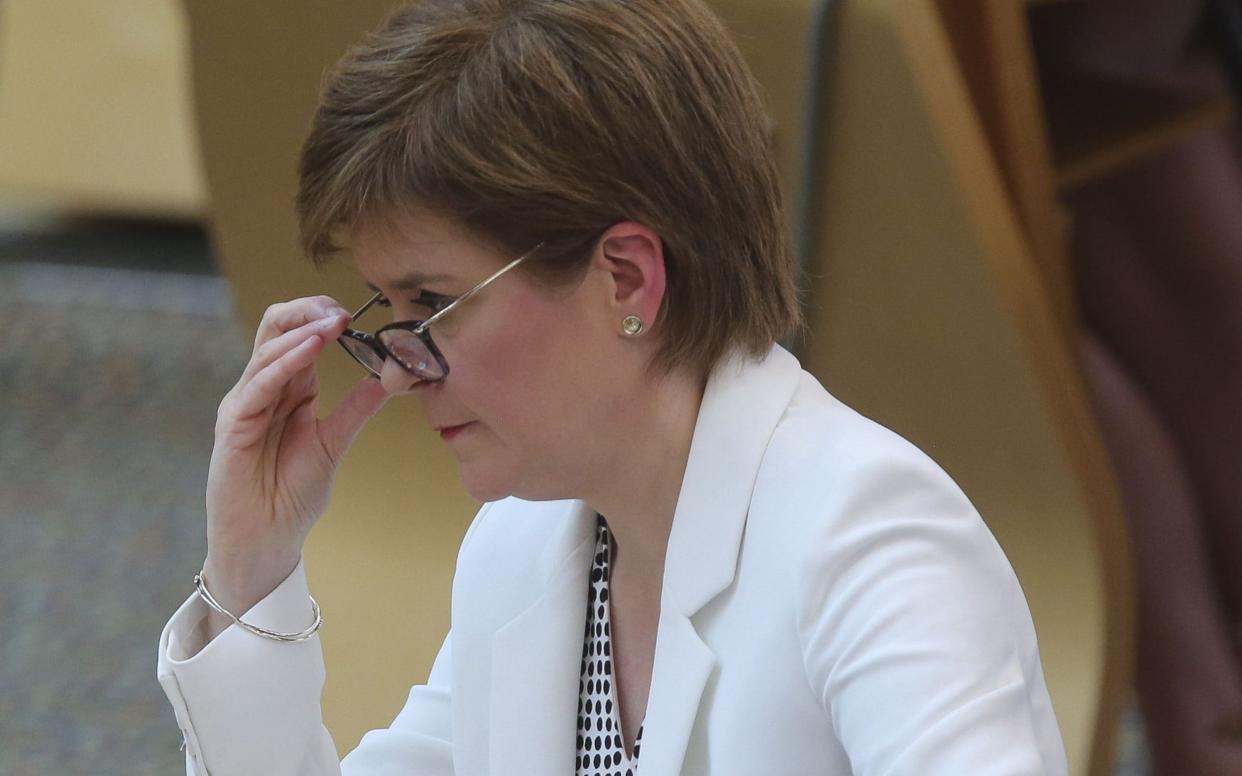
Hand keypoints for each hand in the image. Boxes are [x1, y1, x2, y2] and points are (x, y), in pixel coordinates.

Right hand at [202, 295, 389, 620]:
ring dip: (301, 332)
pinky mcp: (233, 425)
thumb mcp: (334, 443)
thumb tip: (388, 378)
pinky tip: (308, 350)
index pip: (299, 334)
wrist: (266, 540)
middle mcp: (263, 388)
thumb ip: (356, 409)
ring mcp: (245, 404)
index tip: (358, 313)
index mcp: (288, 388)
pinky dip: (282, 363)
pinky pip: (256, 385)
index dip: (324, 317)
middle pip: (275, 329)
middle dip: (309, 310)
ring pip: (266, 350)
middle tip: (344, 308)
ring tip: (333, 322)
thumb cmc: (291, 494)